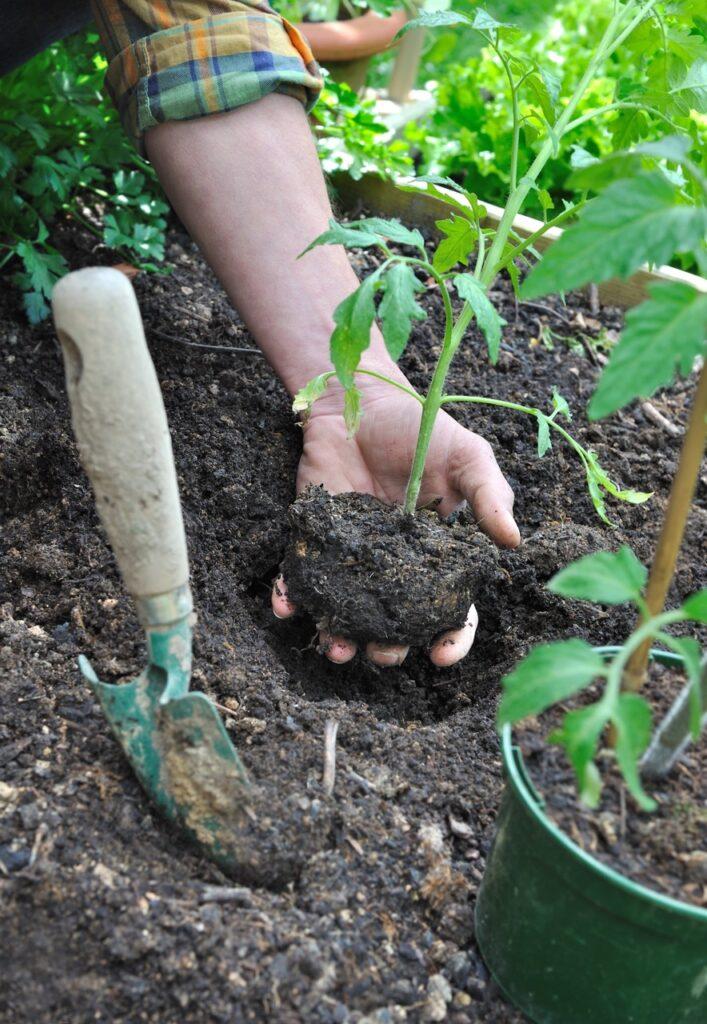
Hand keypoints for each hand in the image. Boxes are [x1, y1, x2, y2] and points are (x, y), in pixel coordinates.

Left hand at [272, 369, 519, 666]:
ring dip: (340, 638)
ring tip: (336, 647)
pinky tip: (287, 607)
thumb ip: (490, 497)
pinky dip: (290, 598)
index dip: (451, 638)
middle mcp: (395, 568)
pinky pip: (300, 579)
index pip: (450, 610)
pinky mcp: (313, 541)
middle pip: (395, 625)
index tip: (441, 653)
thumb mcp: (466, 457)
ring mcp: (353, 559)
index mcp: (438, 558)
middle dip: (389, 649)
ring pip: (347, 614)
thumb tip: (514, 543)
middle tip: (381, 652)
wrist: (360, 400)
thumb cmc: (422, 429)